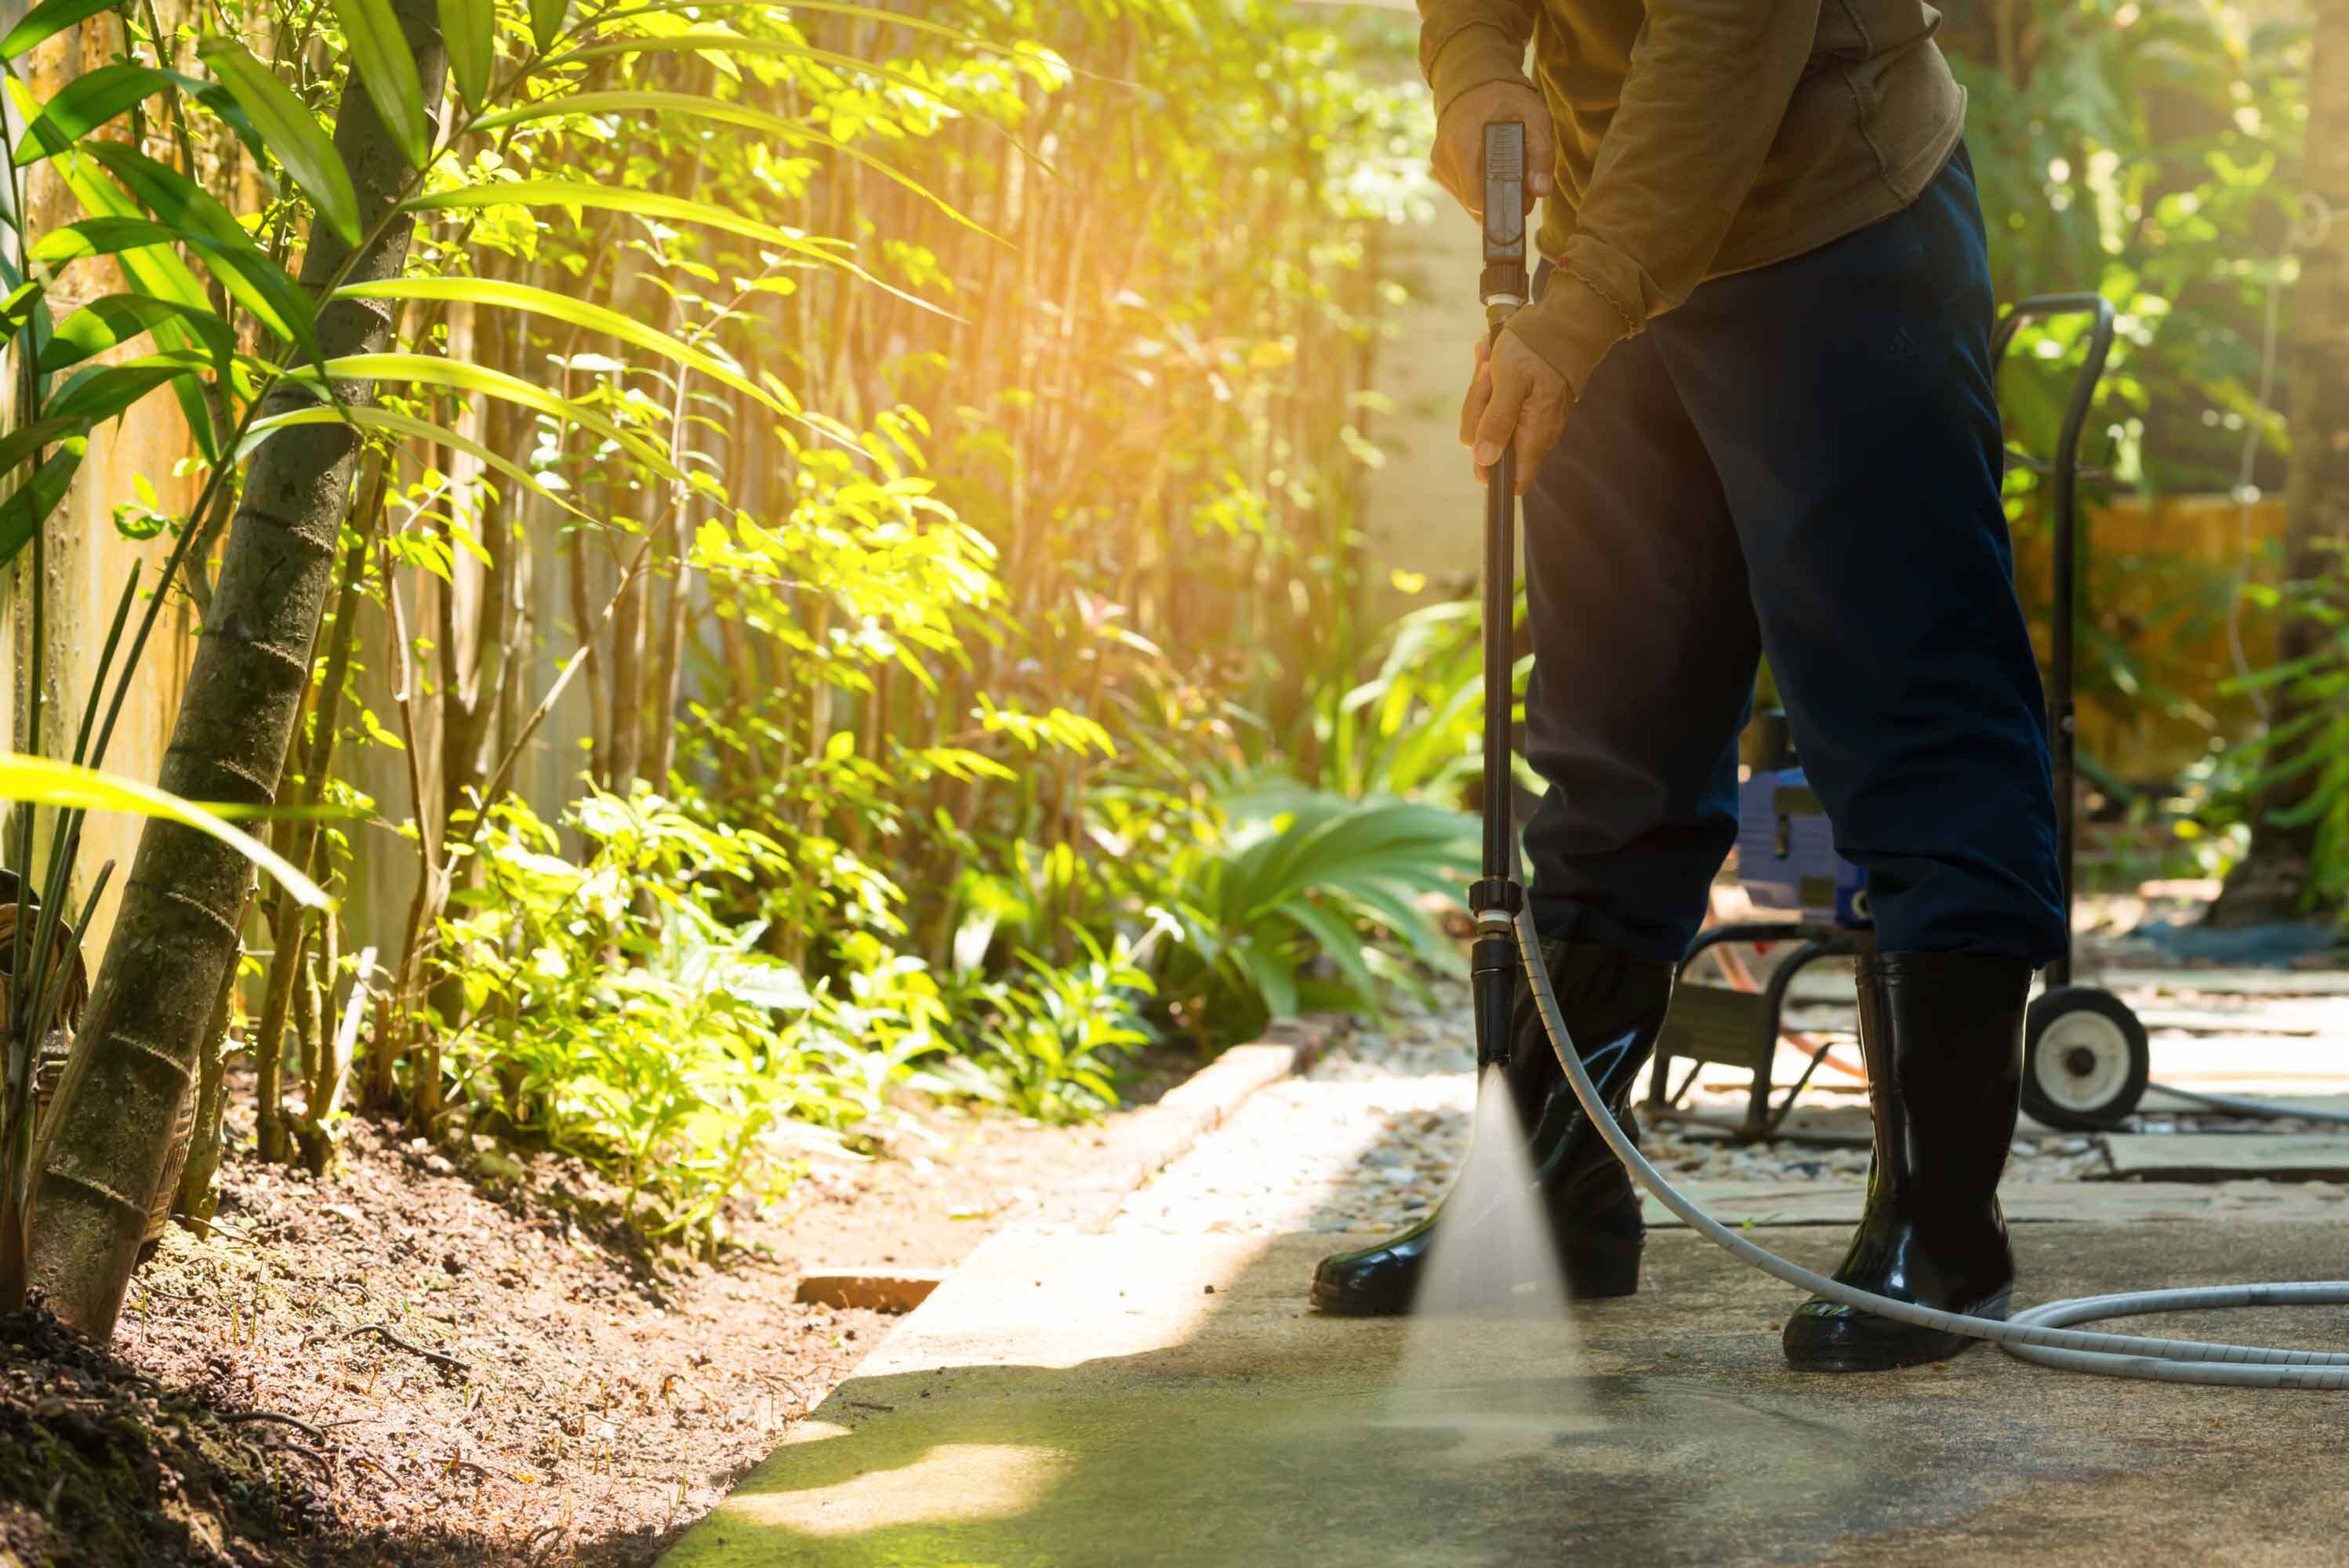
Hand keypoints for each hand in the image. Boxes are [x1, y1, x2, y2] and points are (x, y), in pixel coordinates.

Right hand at [1430, 80, 1554, 219]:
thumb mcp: (1534, 117)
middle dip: (1501, 202)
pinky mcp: (1439, 168)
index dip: (1504, 206)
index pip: (1478, 199)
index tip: (1524, 200)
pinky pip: (1462, 193)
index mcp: (1463, 145)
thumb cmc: (1507, 98)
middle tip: (1523, 185)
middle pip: (1475, 204)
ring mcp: (1439, 164)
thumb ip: (1541, 153)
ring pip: (1468, 202)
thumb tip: (1541, 190)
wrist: (1475, 82)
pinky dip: (1480, 189)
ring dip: (1491, 197)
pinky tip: (1493, 172)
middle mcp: (1445, 157)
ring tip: (1509, 174)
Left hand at [1461, 329, 1569, 494]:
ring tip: (1489, 359)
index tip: (1477, 437)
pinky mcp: (1529, 403)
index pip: (1515, 480)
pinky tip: (1492, 360)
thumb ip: (1497, 422)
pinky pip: (1501, 401)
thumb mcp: (1508, 381)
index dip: (1489, 469)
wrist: (1564, 320)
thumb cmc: (1536, 347)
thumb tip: (1484, 460)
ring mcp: (1533, 418)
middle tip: (1486, 374)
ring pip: (1492, 418)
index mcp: (1533, 433)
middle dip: (1479, 407)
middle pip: (1492, 443)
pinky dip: (1493, 382)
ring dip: (1483, 389)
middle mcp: (1536, 432)